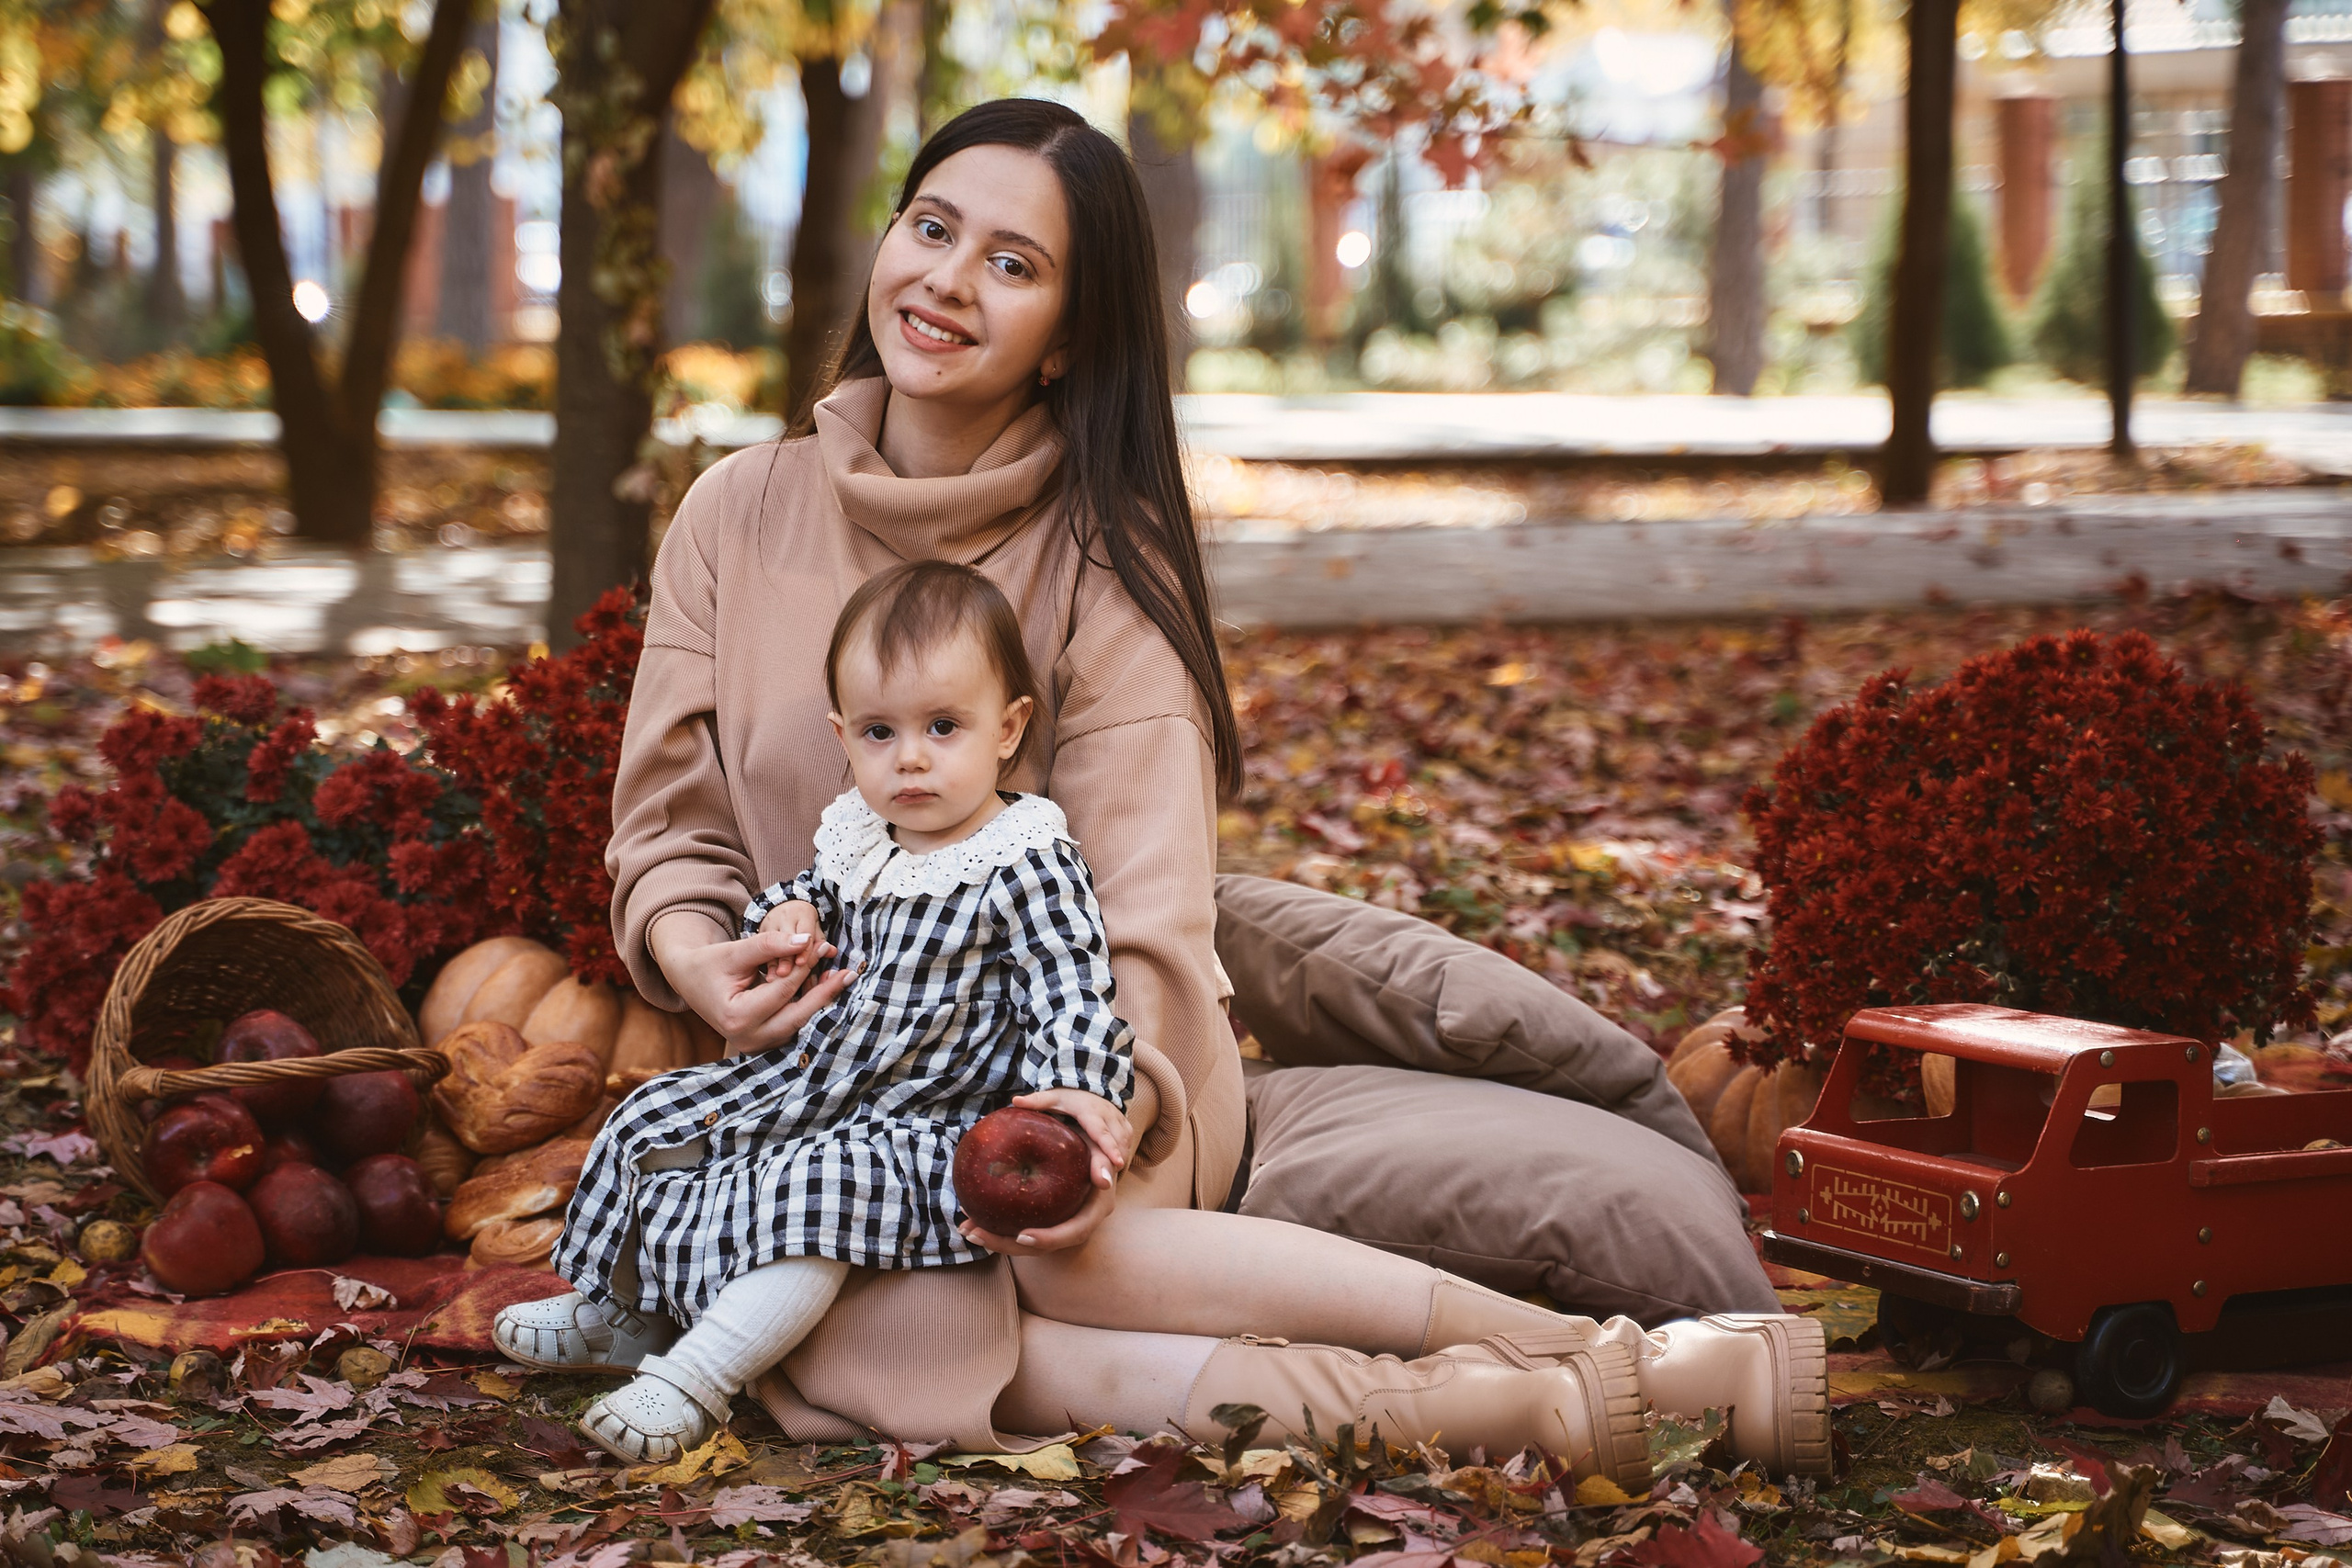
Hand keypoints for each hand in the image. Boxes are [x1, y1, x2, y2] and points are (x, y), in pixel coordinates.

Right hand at [650, 909, 856, 1054]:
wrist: (690, 980)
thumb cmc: (710, 964)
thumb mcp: (736, 951)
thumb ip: (771, 945)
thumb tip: (807, 940)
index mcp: (737, 1017)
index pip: (781, 991)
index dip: (804, 968)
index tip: (823, 947)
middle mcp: (747, 1038)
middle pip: (796, 1017)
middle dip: (823, 994)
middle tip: (848, 974)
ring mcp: (756, 1045)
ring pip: (797, 1025)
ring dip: (818, 1003)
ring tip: (840, 979)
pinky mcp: (763, 1043)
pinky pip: (791, 1026)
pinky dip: (806, 1008)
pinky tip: (823, 989)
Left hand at [955, 1087, 1130, 1255]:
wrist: (1100, 1139)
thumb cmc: (1087, 1127)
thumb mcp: (1077, 1118)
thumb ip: (1051, 1109)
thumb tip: (1018, 1101)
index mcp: (1099, 1199)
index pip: (1077, 1227)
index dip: (1050, 1236)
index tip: (1022, 1235)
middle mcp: (1087, 1217)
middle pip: (1049, 1243)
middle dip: (1010, 1244)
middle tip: (977, 1233)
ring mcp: (1072, 1220)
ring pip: (1036, 1244)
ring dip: (1000, 1242)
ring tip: (968, 1229)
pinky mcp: (1058, 1219)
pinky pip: (1032, 1233)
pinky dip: (1004, 1232)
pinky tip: (974, 1223)